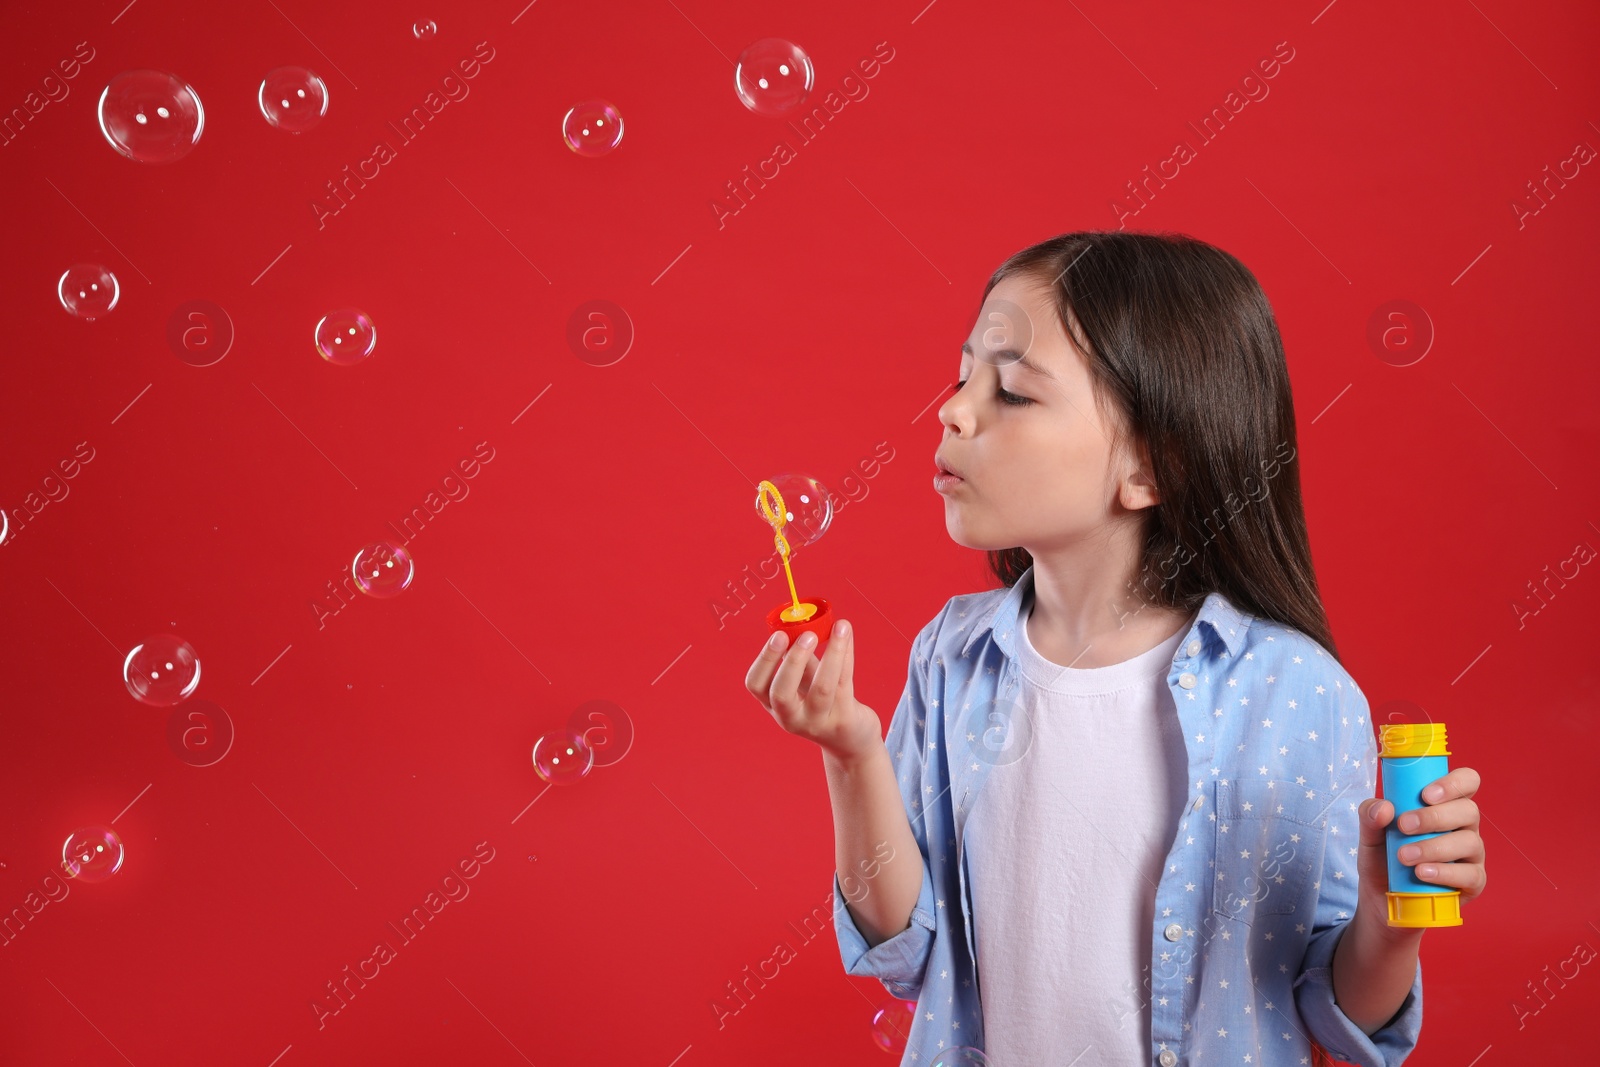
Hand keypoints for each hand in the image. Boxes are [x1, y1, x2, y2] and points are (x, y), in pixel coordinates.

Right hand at [743, 621, 881, 762]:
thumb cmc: (823, 701)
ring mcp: (817, 723)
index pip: (756, 685)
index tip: (779, 635)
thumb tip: (805, 619)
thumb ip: (802, 656)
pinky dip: (846, 655)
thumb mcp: (805, 680)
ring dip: (830, 655)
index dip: (765, 659)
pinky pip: (845, 684)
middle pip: (782, 694)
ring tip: (838, 628)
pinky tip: (846, 634)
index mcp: (774, 704)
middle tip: (806, 634)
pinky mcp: (843, 721)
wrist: (850, 740)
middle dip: (793, 661)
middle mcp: (791, 718)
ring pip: (822, 690)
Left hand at [1356, 766, 1486, 934]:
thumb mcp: (1369, 834)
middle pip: (1468, 810)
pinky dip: (1445, 872)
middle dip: (1435, 817)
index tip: (1426, 794)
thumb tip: (1384, 807)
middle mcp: (1463, 826)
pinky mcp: (1473, 882)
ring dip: (1434, 847)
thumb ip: (1370, 815)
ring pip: (1470, 842)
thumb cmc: (1382, 858)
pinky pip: (1471, 875)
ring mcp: (1471, 855)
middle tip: (1404, 826)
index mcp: (1444, 805)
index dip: (1453, 783)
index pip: (1466, 782)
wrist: (1380, 899)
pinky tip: (1422, 873)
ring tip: (1404, 856)